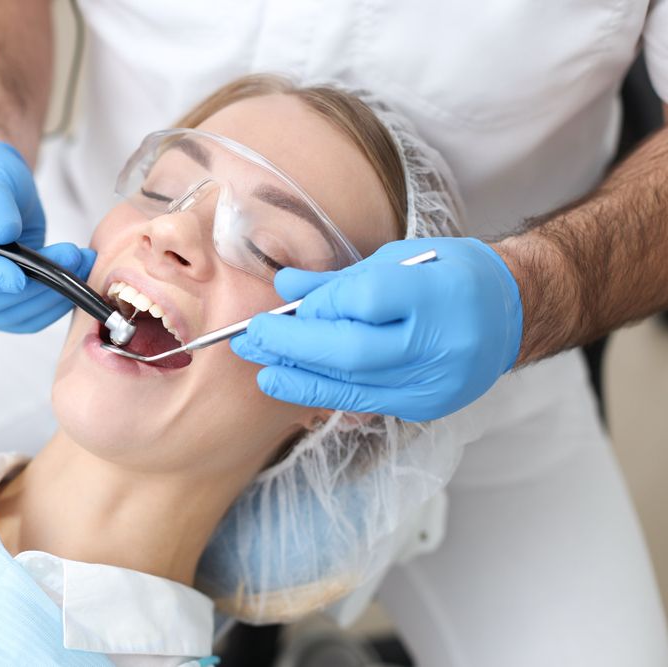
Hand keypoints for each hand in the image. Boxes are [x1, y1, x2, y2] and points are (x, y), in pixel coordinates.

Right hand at [0, 141, 95, 331]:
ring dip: (51, 293)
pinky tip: (74, 272)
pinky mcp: (0, 306)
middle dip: (31, 285)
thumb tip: (1, 232)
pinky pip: (29, 317)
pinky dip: (56, 300)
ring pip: (11, 315)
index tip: (17, 272)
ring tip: (79, 258)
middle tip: (68, 256)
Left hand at [230, 238, 522, 420]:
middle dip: (294, 345)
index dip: (322, 304)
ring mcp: (435, 383)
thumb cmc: (454, 276)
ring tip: (260, 365)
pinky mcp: (426, 407)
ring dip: (298, 377)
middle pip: (352, 352)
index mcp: (440, 293)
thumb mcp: (403, 258)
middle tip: (252, 336)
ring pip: (353, 385)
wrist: (511, 315)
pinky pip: (364, 402)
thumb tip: (286, 287)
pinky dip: (323, 392)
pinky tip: (291, 382)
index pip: (366, 301)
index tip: (295, 301)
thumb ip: (343, 278)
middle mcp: (442, 344)